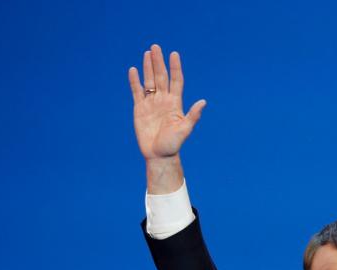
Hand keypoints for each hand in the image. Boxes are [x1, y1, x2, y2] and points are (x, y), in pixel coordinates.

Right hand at [128, 44, 205, 161]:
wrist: (158, 156)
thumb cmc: (173, 145)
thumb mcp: (185, 130)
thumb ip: (193, 115)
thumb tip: (203, 102)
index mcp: (175, 103)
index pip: (175, 81)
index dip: (175, 67)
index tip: (174, 54)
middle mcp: (163, 100)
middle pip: (161, 77)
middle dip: (158, 62)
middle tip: (156, 47)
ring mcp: (151, 103)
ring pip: (149, 81)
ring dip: (148, 67)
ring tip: (147, 53)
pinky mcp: (140, 109)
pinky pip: (137, 92)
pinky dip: (134, 81)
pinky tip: (133, 70)